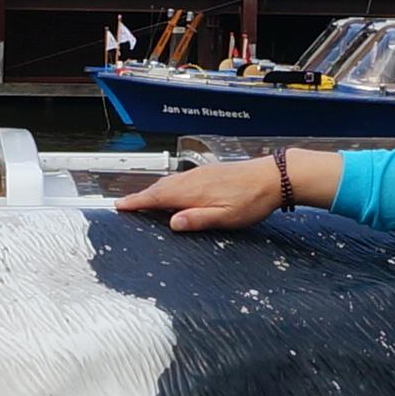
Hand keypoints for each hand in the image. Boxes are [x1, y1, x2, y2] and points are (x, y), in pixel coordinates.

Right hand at [111, 150, 316, 233]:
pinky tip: (175, 192)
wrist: (274, 176)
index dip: (137, 202)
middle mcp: (193, 179)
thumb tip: (172, 223)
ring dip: (155, 190)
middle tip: (126, 205)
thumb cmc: (252, 200)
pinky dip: (170, 186)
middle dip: (141, 196)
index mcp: (192, 192)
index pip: (157, 197)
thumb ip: (198, 219)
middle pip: (160, 188)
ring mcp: (202, 173)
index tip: (120, 206)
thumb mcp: (226, 217)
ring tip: (145, 199)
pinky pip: (182, 179)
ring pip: (171, 182)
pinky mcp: (210, 172)